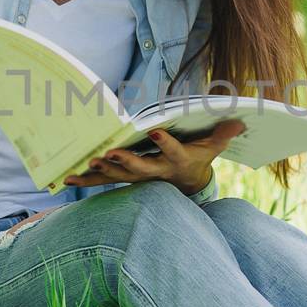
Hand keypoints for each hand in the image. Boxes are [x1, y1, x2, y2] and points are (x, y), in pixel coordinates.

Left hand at [63, 119, 245, 193]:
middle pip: (140, 168)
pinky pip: (104, 180)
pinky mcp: (124, 179)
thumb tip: (239, 121)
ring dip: (102, 171)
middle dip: (125, 162)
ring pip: (119, 176)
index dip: (165, 143)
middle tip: (110, 153)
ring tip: (87, 162)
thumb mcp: (212, 147)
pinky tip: (67, 176)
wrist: (185, 186)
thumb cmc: (197, 158)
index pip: (173, 152)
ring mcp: (139, 178)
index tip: (156, 132)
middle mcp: (156, 172)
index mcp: (178, 161)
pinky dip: (87, 178)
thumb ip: (222, 134)